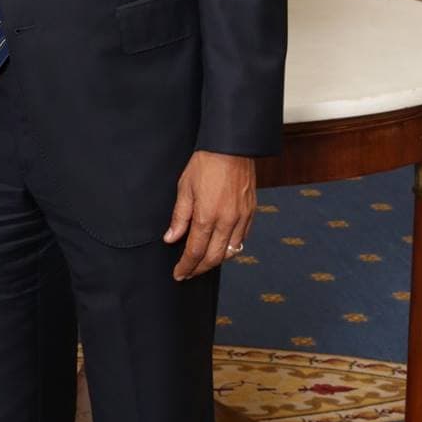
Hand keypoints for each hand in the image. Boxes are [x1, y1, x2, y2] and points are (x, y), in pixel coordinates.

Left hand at [164, 151, 255, 281]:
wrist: (231, 148)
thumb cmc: (205, 164)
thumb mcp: (184, 189)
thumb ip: (179, 217)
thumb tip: (170, 238)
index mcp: (207, 216)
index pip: (195, 252)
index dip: (186, 266)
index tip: (179, 274)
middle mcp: (227, 221)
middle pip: (214, 258)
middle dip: (199, 269)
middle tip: (188, 273)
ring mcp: (241, 218)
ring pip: (230, 252)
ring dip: (215, 261)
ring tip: (203, 262)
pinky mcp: (251, 212)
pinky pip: (242, 239)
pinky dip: (231, 248)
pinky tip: (221, 247)